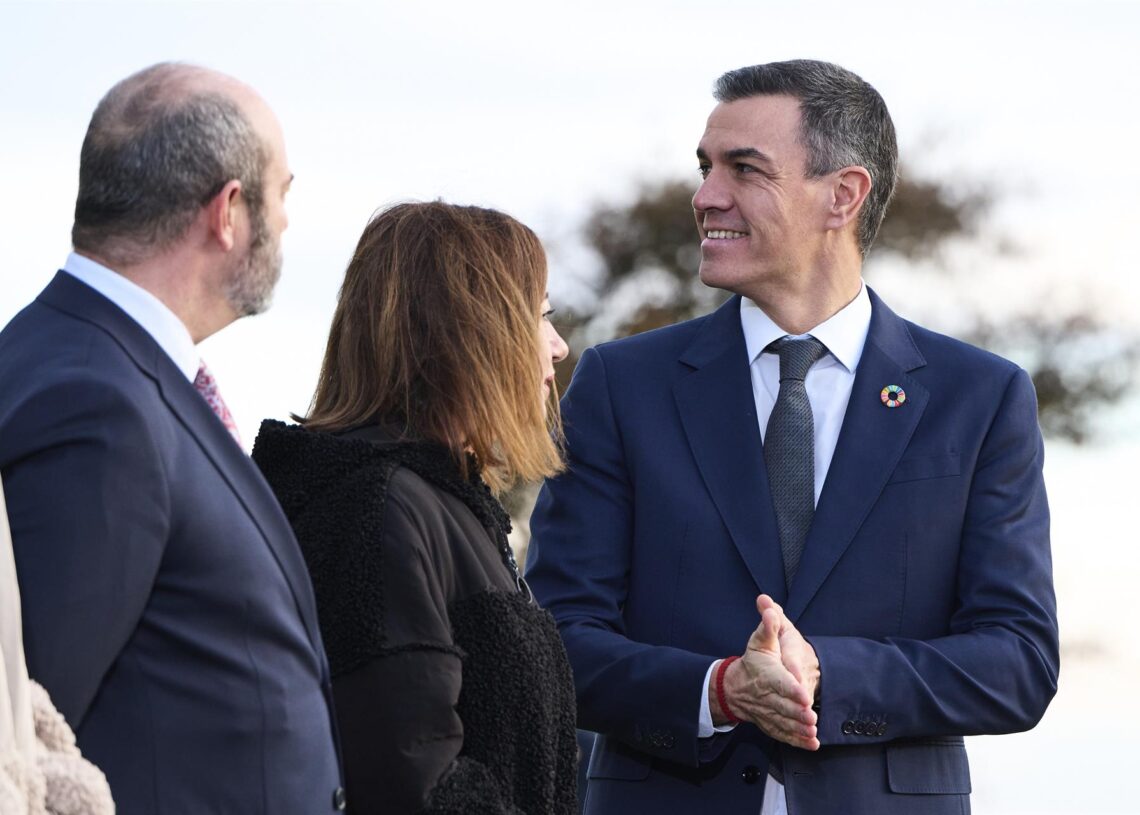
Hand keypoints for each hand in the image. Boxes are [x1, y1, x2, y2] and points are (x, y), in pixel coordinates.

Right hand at [710, 597, 819, 750]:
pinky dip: (797, 740)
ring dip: (798, 728)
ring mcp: (768, 711)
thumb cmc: (753, 662)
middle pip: (782, 704)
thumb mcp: (760, 639)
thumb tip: (768, 605)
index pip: (778, 681)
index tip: (803, 693)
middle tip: (811, 716)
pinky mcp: (771, 724)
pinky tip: (811, 743)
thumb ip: (768, 624)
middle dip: (797, 712)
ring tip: (812, 730)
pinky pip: (784, 734)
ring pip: (784, 721)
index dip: (791, 688)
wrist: (734, 688)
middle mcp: (765, 695)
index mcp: (766, 673)